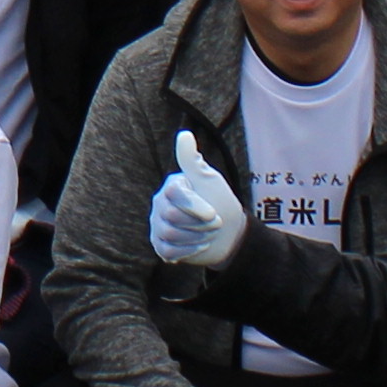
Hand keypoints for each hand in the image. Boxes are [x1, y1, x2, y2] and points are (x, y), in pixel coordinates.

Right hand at [145, 130, 249, 268]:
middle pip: (172, 217)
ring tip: (207, 234)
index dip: (195, 207)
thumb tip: (184, 135)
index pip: (174, 195)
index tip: (214, 213)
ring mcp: (158, 225)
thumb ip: (192, 161)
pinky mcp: (161, 245)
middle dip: (200, 224)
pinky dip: (188, 251)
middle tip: (215, 223)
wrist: (228, 233)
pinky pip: (168, 251)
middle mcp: (160, 204)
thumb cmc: (220, 202)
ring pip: (170, 235)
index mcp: (172, 186)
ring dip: (197, 238)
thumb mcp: (209, 180)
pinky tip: (198, 245)